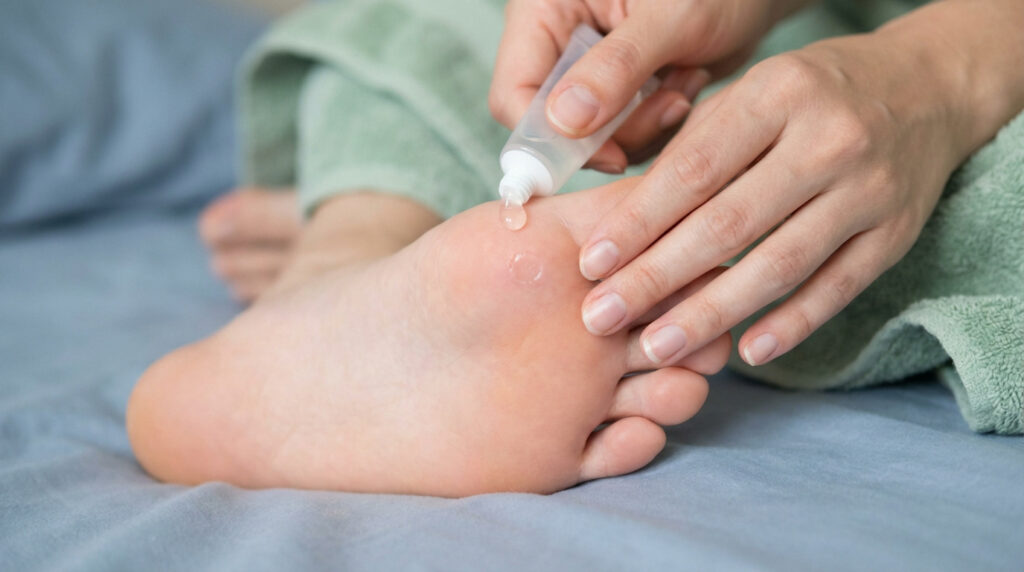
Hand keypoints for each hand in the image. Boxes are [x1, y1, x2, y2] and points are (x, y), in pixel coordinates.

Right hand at [489, 0, 807, 170]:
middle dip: (615, 131)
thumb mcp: (669, 16)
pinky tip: (687, 85)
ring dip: (646, 127)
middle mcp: (559, 47)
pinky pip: (625, 140)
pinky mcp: (620, 97)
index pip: (514, 95)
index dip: (549, 139)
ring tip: (686, 83)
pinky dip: (660, 126)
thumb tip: (564, 122)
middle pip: (553, 128)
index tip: (608, 153)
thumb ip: (616, 67)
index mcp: (546, 12)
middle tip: (671, 104)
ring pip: (593, 141)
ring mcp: (589, 76)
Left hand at [576, 29, 982, 366]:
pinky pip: (837, 289)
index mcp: (777, 94)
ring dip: (712, 314)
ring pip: (779, 266)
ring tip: (658, 348)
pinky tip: (745, 351)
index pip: (694, 170)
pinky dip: (790, 324)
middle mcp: (828, 140)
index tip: (591, 264)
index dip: (638, 222)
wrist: (925, 90)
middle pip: (728, 225)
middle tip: (603, 318)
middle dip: (657, 278)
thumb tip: (620, 220)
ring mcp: (868, 191)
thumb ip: (691, 148)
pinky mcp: (896, 234)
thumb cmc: (809, 95)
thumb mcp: (749, 94)